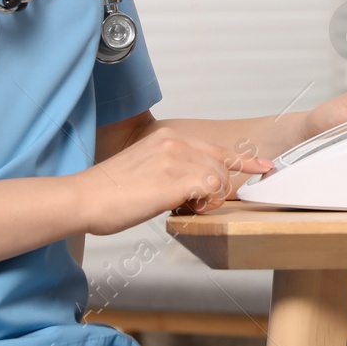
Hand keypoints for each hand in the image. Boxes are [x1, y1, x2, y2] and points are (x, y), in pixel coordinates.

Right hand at [74, 125, 273, 233]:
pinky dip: (203, 203)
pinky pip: (210, 190)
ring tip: (178, 206)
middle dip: (213, 191)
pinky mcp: (177, 178)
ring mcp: (177, 158)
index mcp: (168, 137)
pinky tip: (182, 207)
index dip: (243, 161)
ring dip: (206, 199)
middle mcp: (175, 142)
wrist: (83, 198)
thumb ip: (173, 170)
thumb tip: (193, 187)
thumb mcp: (145, 169)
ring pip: (218, 179)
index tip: (263, 167)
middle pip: (220, 167)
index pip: (216, 149)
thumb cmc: (108, 193)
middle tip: (188, 205)